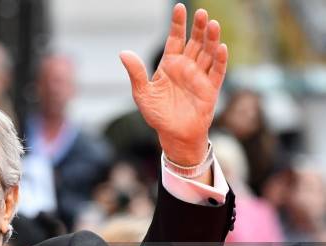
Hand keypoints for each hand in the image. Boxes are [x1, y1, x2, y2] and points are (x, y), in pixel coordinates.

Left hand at [119, 3, 227, 166]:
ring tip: (212, 24)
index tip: (179, 8)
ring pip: (207, 53)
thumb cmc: (158, 114)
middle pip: (194, 42)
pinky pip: (217, 71)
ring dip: (211, 39)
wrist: (173, 135)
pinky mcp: (210, 89)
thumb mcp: (142, 93)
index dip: (177, 24)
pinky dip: (219, 59)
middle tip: (201, 12)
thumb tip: (123, 52)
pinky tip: (220, 47)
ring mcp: (200, 76)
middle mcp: (187, 67)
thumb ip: (136, 73)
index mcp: (170, 65)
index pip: (175, 39)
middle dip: (198, 27)